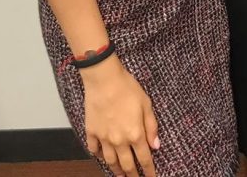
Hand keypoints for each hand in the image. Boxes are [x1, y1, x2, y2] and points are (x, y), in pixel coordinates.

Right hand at [81, 55, 159, 175]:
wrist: (104, 79)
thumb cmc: (127, 88)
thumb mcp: (146, 104)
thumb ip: (151, 126)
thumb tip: (155, 145)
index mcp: (135, 134)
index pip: (144, 159)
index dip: (149, 171)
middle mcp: (119, 140)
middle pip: (127, 165)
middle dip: (133, 175)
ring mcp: (104, 137)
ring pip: (110, 161)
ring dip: (116, 170)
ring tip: (120, 175)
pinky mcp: (91, 131)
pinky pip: (94, 149)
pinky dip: (98, 155)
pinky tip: (101, 156)